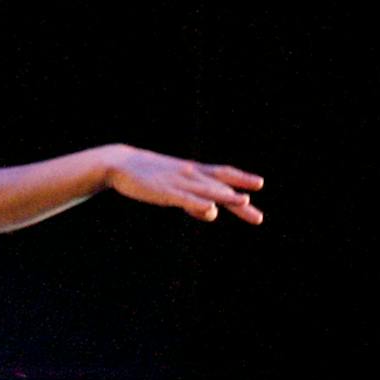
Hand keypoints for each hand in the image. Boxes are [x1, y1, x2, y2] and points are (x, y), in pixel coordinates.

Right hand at [102, 147, 264, 223]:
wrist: (120, 163)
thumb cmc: (147, 175)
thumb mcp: (175, 188)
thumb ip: (194, 201)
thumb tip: (211, 213)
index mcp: (192, 172)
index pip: (222, 174)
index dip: (241, 178)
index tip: (259, 184)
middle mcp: (190, 175)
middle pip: (220, 187)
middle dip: (240, 200)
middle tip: (258, 215)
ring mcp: (178, 183)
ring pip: (207, 191)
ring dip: (226, 197)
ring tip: (245, 201)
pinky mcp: (165, 192)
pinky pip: (185, 199)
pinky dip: (198, 204)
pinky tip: (210, 210)